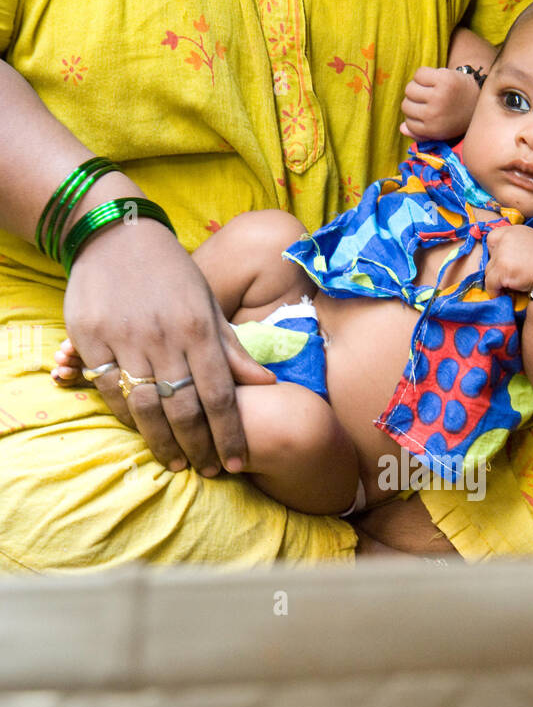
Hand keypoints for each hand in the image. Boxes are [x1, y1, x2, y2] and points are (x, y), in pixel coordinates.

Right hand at [64, 217, 274, 474]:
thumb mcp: (208, 305)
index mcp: (198, 329)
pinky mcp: (90, 338)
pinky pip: (110, 390)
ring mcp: (124, 339)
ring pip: (147, 407)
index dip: (230, 435)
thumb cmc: (171, 274)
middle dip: (201, 447)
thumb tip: (268, 384)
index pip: (220, 396)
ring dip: (163, 442)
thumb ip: (232, 349)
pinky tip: (143, 431)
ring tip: (178, 462)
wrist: (114, 235)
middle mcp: (163, 337)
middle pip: (185, 409)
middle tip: (210, 471)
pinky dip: (128, 416)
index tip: (238, 463)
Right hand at [399, 66, 478, 141]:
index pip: (408, 122)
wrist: (479, 99)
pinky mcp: (444, 79)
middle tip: (426, 99)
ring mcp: (439, 95)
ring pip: (410, 88)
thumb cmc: (456, 117)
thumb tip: (401, 128)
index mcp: (433, 130)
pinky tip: (432, 78)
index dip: (414, 116)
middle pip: (406, 104)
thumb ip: (419, 134)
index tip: (424, 112)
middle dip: (413, 102)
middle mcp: (434, 114)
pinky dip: (422, 75)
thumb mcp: (440, 132)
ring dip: (416, 87)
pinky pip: (419, 74)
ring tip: (428, 88)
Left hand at [484, 223, 532, 296]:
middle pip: (490, 256)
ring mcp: (503, 253)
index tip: (503, 262)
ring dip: (498, 280)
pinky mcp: (502, 268)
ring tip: (512, 285)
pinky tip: (504, 294)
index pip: (492, 238)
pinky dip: (495, 291)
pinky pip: (490, 284)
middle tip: (511, 276)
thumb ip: (518, 246)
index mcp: (515, 230)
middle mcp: (507, 238)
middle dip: (497, 268)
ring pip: (489, 271)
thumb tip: (504, 259)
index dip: (495, 252)